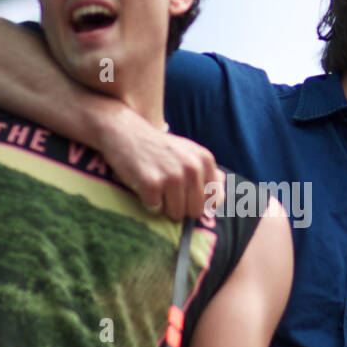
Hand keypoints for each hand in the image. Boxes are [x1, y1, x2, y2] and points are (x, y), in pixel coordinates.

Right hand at [102, 108, 224, 220]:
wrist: (125, 132)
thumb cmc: (158, 148)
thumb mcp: (188, 153)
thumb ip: (208, 174)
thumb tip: (222, 200)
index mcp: (205, 160)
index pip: (212, 200)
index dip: (196, 201)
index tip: (183, 192)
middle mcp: (192, 167)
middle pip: (195, 211)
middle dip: (180, 206)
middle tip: (166, 189)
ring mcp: (172, 176)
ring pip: (176, 214)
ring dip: (163, 205)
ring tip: (155, 185)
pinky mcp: (152, 184)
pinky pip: (155, 210)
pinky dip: (147, 203)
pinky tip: (142, 184)